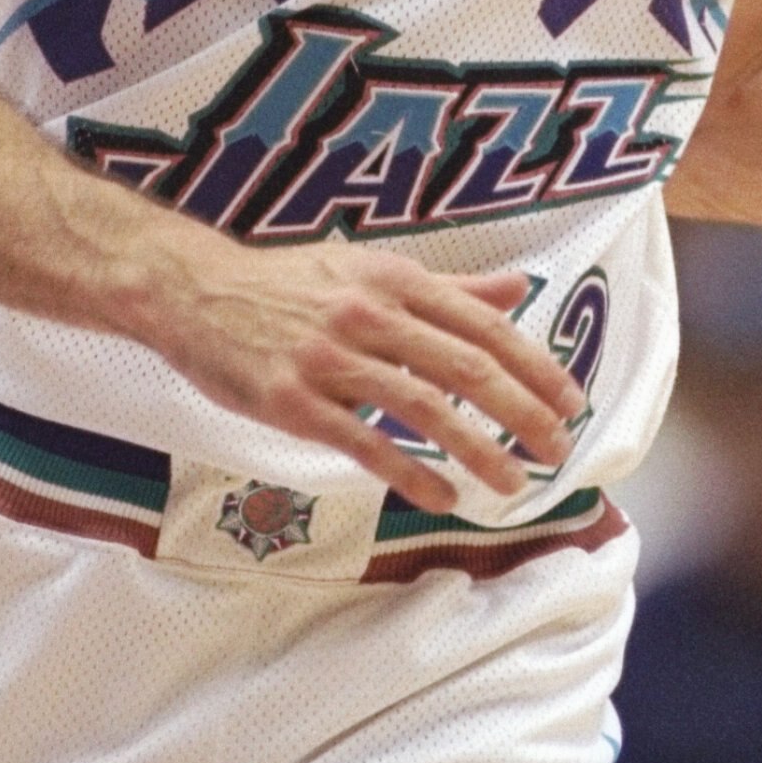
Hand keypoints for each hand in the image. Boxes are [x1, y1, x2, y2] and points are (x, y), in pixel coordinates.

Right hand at [140, 232, 583, 513]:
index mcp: (394, 280)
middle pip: (465, 367)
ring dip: (477, 450)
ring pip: (422, 408)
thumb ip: (446, 287)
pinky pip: (363, 443)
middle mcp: (369, 314)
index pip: (483, 326)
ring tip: (512, 483)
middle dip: (521, 413)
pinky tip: (441, 495)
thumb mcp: (369, 268)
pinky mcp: (294, 401)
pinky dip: (409, 472)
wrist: (192, 292)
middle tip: (557, 449)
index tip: (569, 401)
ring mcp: (329, 359)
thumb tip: (517, 290)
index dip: (534, 365)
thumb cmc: (287, 282)